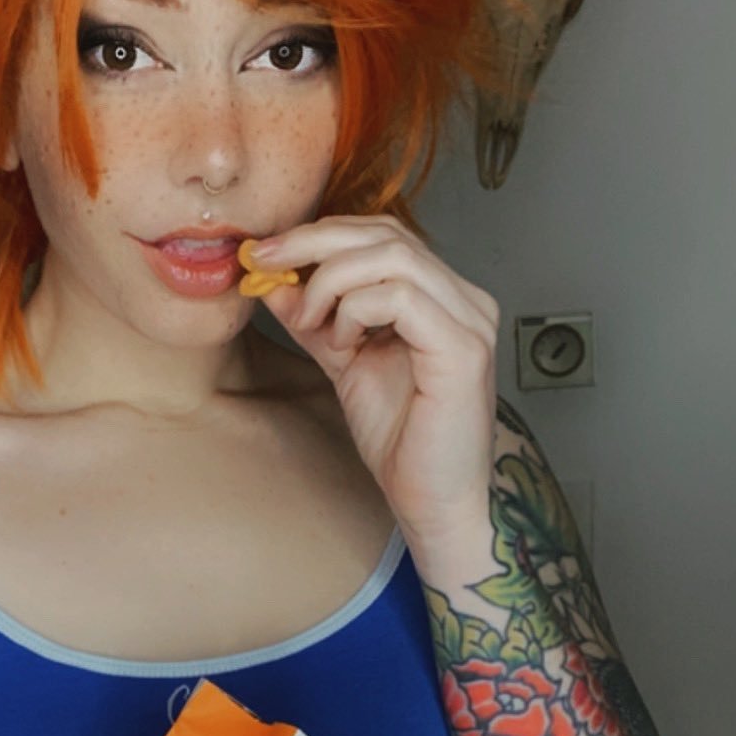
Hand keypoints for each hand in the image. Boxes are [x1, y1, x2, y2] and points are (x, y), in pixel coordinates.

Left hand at [250, 216, 499, 552]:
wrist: (432, 501)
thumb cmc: (402, 440)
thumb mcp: (344, 363)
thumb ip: (315, 320)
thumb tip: (273, 281)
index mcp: (442, 296)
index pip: (382, 234)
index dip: (320, 234)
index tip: (266, 253)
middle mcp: (465, 299)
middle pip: (386, 233)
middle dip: (314, 242)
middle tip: (266, 262)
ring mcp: (470, 320)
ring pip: (391, 256)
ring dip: (332, 281)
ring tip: (313, 322)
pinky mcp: (464, 348)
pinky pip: (401, 297)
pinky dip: (357, 310)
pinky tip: (345, 344)